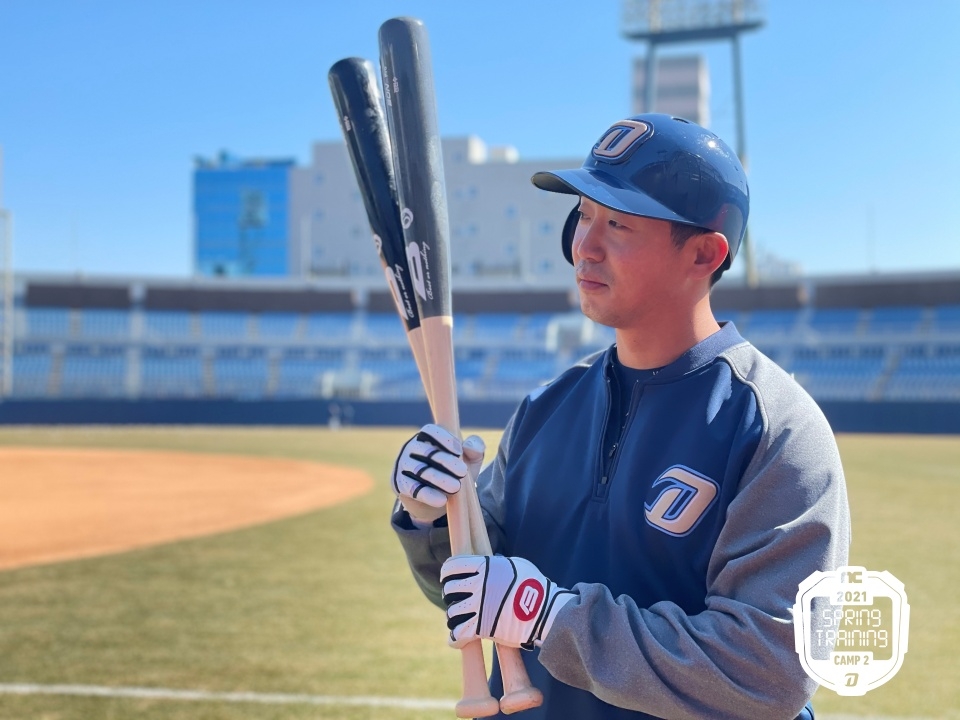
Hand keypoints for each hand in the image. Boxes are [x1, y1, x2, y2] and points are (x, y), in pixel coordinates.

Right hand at [392, 423, 466, 523]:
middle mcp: (412, 448)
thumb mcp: (470, 460)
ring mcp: (403, 465)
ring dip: (438, 479)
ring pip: (419, 470)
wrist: (439, 498)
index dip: (444, 438)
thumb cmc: (456, 471)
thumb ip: (475, 448)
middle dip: (445, 461)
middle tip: (463, 472)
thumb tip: (468, 446)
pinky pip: (412, 488)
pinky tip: (441, 500)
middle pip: (426, 451)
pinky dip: (427, 494)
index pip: (430, 430)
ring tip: (455, 487)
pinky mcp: (400, 484)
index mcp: (427, 436)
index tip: (459, 451)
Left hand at [441, 555, 574, 649]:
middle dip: (450, 595)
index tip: (447, 578)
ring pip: (451, 612)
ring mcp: (479, 606)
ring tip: (458, 620)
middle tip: (455, 600)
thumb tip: (492, 559)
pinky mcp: (482, 628)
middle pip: (450, 589)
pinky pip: (458, 634)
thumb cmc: (535, 585)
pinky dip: (455, 639)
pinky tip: (456, 639)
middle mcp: (479, 585)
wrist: (546, 610)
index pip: (452, 566)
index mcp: (485, 566)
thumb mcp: (516, 565)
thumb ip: (498, 564)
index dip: (447, 573)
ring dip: (453, 617)